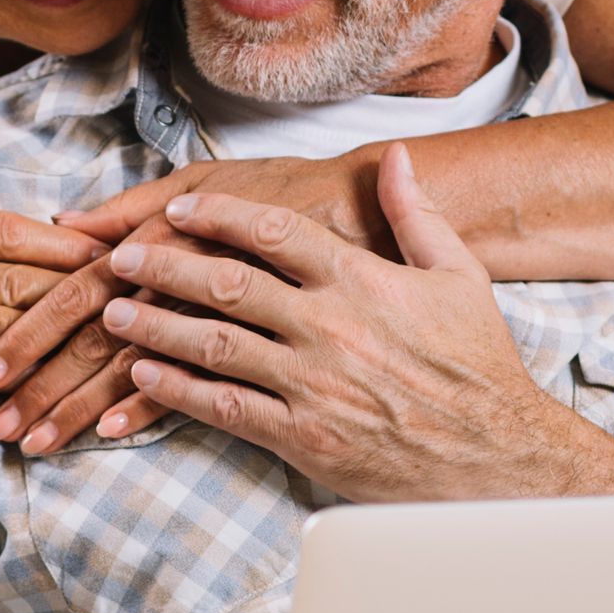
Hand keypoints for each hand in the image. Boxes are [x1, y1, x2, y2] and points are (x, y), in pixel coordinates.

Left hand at [99, 145, 613, 500]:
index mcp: (362, 280)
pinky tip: (145, 376)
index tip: (179, 210)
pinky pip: (225, 407)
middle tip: (121, 258)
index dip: (217, 216)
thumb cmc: (479, 365)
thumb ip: (416, 213)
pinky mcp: (303, 437)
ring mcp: (312, 384)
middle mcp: (330, 327)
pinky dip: (178, 389)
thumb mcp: (458, 275)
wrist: (498, 456)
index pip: (272, 231)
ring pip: (214, 346)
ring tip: (115, 314)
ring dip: (155, 326)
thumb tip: (394, 156)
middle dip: (165, 267)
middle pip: (227, 284)